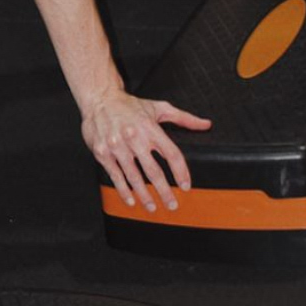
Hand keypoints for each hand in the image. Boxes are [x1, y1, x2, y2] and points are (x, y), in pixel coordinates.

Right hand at [82, 89, 210, 211]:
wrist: (99, 98)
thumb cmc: (128, 105)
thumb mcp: (158, 107)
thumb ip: (183, 118)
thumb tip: (205, 124)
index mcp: (149, 128)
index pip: (171, 154)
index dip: (181, 172)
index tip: (185, 185)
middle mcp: (133, 137)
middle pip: (153, 171)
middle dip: (164, 191)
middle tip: (172, 204)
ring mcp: (116, 146)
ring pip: (134, 177)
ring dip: (144, 195)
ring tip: (152, 207)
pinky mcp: (102, 152)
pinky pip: (115, 176)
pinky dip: (124, 190)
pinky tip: (131, 200)